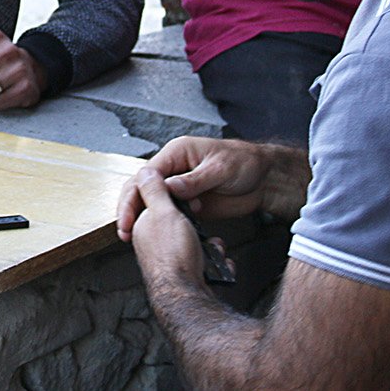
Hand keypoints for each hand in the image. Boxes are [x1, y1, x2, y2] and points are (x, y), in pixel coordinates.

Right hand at [119, 137, 276, 236]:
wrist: (265, 179)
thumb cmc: (245, 163)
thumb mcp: (220, 169)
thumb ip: (195, 179)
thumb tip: (170, 188)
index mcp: (177, 153)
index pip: (147, 173)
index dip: (136, 193)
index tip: (130, 212)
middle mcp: (174, 169)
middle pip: (142, 187)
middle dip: (130, 207)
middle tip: (124, 229)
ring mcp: (180, 188)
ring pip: (152, 202)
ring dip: (142, 218)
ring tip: (133, 237)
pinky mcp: (189, 203)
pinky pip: (168, 214)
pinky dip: (160, 224)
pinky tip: (156, 237)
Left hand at [121, 165, 205, 286]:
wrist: (189, 298)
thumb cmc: (174, 257)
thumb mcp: (163, 213)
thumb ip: (154, 191)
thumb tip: (145, 171)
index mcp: (142, 225)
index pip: (156, 201)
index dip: (175, 195)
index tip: (189, 196)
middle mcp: (152, 243)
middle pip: (181, 222)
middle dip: (197, 224)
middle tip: (200, 224)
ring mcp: (170, 260)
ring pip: (196, 242)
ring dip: (210, 245)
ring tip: (212, 248)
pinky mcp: (187, 274)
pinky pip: (205, 260)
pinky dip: (215, 261)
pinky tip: (218, 265)